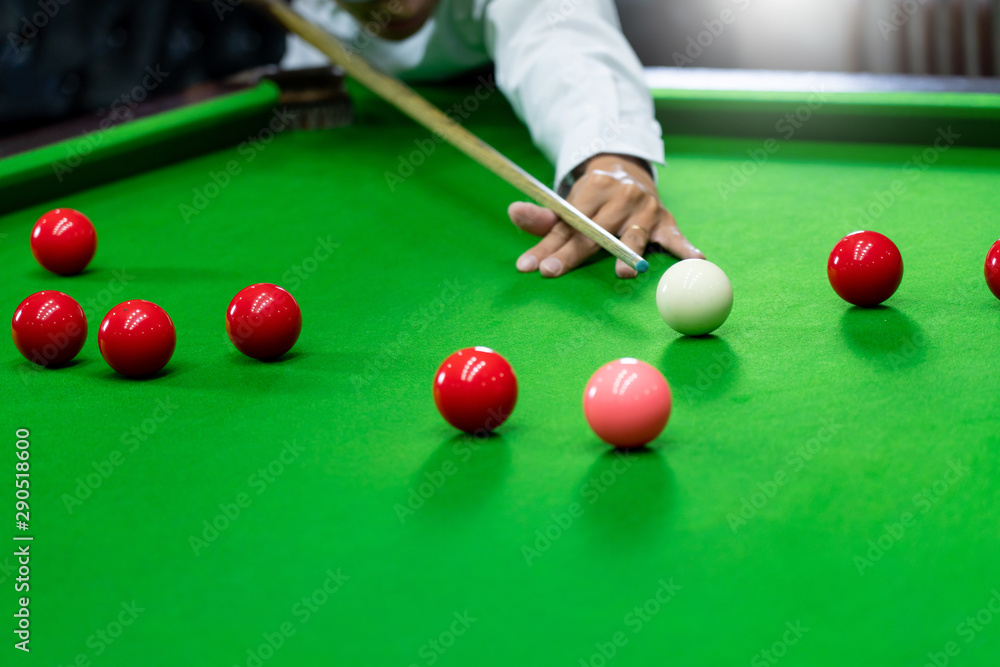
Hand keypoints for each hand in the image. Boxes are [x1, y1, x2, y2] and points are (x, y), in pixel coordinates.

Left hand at [509, 154, 703, 278]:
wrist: (629, 172)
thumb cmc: (591, 200)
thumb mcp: (567, 204)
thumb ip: (543, 216)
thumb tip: (513, 213)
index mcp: (592, 189)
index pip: (567, 224)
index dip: (546, 246)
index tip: (528, 266)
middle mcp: (620, 197)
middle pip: (593, 233)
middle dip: (571, 254)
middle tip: (552, 271)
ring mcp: (645, 209)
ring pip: (633, 235)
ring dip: (628, 254)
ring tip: (623, 273)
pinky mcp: (667, 220)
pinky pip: (677, 237)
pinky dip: (686, 248)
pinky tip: (696, 260)